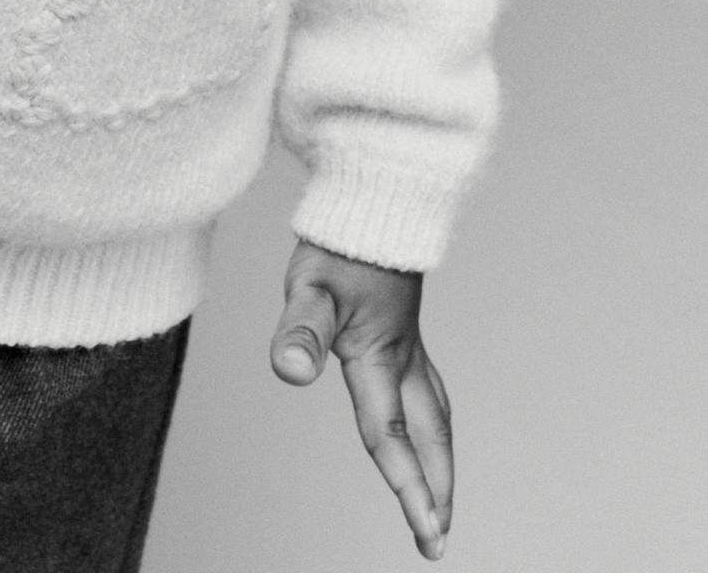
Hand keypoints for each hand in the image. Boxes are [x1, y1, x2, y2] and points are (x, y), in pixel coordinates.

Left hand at [270, 238, 451, 559]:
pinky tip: (424, 425)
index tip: (427, 534)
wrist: (374, 197)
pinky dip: (435, 423)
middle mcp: (403, 357)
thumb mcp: (309, 286)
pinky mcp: (405, 327)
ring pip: (436, 413)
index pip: (392, 434)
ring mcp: (409, 342)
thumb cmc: (339, 242)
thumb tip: (291, 374)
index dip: (408, 486)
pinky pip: (430, 388)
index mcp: (380, 357)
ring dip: (441, 459)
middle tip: (437, 536)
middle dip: (436, 488)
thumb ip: (300, 331)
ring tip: (441, 497)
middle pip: (429, 434)